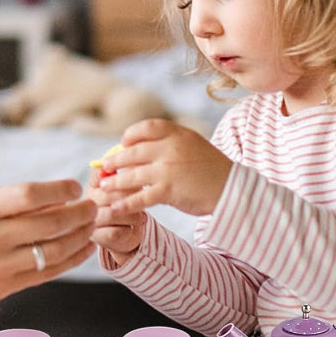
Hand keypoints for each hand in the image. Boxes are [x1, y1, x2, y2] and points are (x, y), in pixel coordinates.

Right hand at [0, 179, 96, 314]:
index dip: (61, 191)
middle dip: (81, 213)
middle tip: (94, 206)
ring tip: (92, 226)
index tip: (76, 189)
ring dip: (81, 237)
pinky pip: (47, 274)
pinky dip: (71, 260)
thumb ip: (7, 196)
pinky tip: (82, 248)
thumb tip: (52, 197)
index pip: (32, 194)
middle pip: (50, 224)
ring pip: (54, 251)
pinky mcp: (2, 288)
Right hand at [87, 165, 145, 267]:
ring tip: (143, 215)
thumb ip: (130, 171)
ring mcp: (90, 220)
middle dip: (129, 196)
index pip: (100, 175)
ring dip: (131, 214)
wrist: (126, 233)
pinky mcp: (97, 237)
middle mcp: (88, 200)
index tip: (134, 180)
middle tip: (143, 198)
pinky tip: (136, 226)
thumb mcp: (130, 185)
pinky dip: (129, 228)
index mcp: (94, 183)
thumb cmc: (128, 203)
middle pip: (107, 194)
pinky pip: (114, 232)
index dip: (118, 177)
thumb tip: (138, 161)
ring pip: (112, 213)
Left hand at [98, 119, 231, 215]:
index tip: (123, 144)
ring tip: (103, 186)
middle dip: (115, 160)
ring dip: (114, 181)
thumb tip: (137, 148)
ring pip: (132, 175)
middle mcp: (170, 148)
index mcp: (177, 133)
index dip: (130, 135)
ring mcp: (168, 169)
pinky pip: (140, 198)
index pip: (145, 128)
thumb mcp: (192, 144)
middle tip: (105, 166)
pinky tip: (114, 208)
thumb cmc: (209, 168)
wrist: (232, 189)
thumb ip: (169, 143)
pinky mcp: (168, 191)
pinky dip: (124, 204)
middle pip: (133, 152)